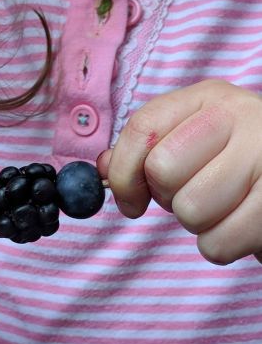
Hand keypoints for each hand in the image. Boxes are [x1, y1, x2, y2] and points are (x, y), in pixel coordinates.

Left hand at [97, 79, 261, 264]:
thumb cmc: (229, 165)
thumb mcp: (187, 144)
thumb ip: (142, 152)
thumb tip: (102, 167)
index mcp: (208, 98)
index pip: (142, 128)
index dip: (122, 173)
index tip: (129, 201)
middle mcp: (241, 116)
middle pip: (162, 170)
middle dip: (167, 197)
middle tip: (193, 194)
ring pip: (190, 210)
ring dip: (196, 222)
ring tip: (221, 207)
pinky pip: (218, 243)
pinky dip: (219, 245)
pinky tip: (239, 225)